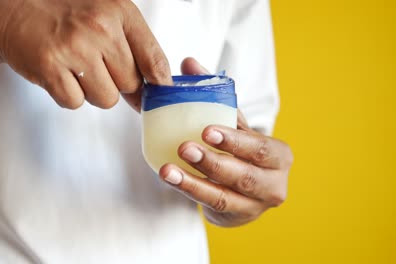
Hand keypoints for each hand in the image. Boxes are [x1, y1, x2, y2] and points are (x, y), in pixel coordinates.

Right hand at [0, 0, 171, 109]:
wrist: (14, 11)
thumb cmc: (64, 16)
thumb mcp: (105, 16)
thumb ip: (133, 47)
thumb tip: (156, 85)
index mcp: (118, 11)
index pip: (153, 57)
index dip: (158, 81)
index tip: (158, 91)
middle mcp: (99, 27)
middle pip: (130, 84)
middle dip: (117, 82)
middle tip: (95, 65)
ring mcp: (74, 48)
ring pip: (106, 99)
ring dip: (93, 91)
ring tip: (76, 67)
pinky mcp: (50, 67)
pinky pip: (75, 102)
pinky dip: (68, 94)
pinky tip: (60, 72)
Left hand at [159, 58, 292, 226]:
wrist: (245, 188)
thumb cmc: (241, 150)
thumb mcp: (234, 123)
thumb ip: (214, 94)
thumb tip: (189, 63)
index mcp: (278, 155)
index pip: (259, 148)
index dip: (235, 140)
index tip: (207, 130)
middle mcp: (274, 183)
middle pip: (244, 174)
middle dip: (213, 162)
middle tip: (184, 147)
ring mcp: (256, 206)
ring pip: (224, 195)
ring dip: (194, 182)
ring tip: (168, 170)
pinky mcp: (236, 218)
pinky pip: (210, 206)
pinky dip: (189, 192)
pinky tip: (171, 179)